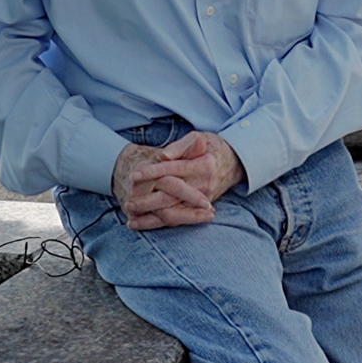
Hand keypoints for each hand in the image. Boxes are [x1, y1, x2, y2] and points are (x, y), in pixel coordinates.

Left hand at [111, 132, 242, 230]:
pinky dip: (158, 224)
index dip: (152, 172)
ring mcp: (202, 200)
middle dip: (147, 201)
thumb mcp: (198, 138)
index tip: (133, 175)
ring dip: (150, 217)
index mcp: (202, 166)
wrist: (233, 163)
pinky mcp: (199, 210)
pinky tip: (140, 224)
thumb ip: (181, 146)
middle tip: (128, 201)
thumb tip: (163, 156)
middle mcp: (203, 185)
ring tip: (130, 216)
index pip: (173, 170)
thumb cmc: (211, 147)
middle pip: (171, 196)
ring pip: (173, 214)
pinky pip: (177, 221)